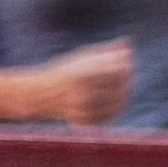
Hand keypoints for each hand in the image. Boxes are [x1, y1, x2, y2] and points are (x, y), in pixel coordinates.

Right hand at [0, 39, 131, 125]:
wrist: (40, 96)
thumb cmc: (65, 72)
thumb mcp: (82, 57)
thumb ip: (106, 52)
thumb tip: (128, 43)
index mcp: (81, 75)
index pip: (118, 72)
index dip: (126, 68)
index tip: (127, 65)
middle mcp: (81, 94)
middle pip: (120, 88)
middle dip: (126, 81)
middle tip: (127, 77)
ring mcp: (83, 111)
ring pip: (118, 104)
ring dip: (124, 95)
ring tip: (122, 88)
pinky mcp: (84, 123)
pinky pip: (109, 116)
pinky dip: (115, 109)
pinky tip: (113, 102)